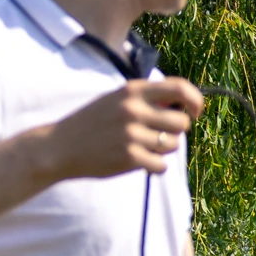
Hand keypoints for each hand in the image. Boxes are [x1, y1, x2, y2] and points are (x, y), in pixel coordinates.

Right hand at [37, 79, 203, 181]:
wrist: (60, 146)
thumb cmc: (94, 123)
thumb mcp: (116, 100)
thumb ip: (147, 99)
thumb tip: (184, 106)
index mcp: (132, 90)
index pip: (179, 88)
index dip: (195, 101)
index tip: (195, 112)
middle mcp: (133, 109)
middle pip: (182, 123)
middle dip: (175, 131)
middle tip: (157, 135)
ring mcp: (131, 133)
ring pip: (173, 145)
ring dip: (163, 149)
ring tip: (142, 147)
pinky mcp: (130, 157)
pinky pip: (162, 165)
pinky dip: (155, 167)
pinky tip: (138, 161)